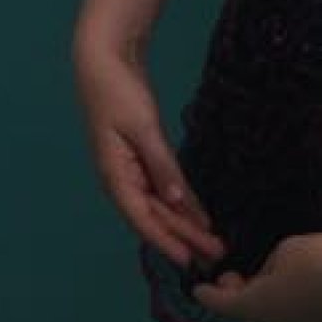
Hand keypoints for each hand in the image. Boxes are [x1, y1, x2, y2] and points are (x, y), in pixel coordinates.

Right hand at [74, 39, 221, 268]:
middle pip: (157, 217)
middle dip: (186, 237)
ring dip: (187, 225)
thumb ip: (159, 164)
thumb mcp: (141, 127)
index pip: (142, 218)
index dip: (166, 240)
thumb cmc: (117, 92)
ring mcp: (133, 170)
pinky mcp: (144, 158)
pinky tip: (200, 217)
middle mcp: (123, 180)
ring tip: (214, 244)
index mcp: (115, 176)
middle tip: (217, 256)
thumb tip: (174, 200)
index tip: (188, 259)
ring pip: (163, 206)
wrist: (104, 62)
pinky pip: (165, 187)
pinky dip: (183, 202)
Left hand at [193, 229, 321, 321]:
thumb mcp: (287, 250)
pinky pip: (297, 321)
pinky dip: (291, 308)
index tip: (197, 288)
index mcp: (253, 309)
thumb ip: (271, 265)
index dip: (207, 293)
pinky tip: (302, 291)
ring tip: (271, 282)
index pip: (220, 302)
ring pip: (272, 320)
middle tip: (236, 276)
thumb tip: (273, 277)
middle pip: (247, 314)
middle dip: (240, 296)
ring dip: (266, 304)